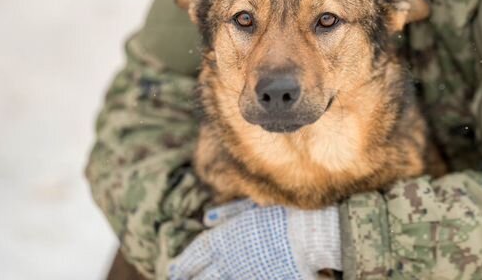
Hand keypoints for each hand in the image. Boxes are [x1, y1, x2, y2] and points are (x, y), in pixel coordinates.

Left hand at [168, 199, 340, 279]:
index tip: (172, 271)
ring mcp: (243, 275)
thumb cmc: (281, 215)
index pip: (195, 255)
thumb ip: (227, 215)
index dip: (182, 265)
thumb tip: (206, 219)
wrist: (308, 235)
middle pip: (202, 276)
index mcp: (223, 240)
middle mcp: (228, 261)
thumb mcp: (251, 208)